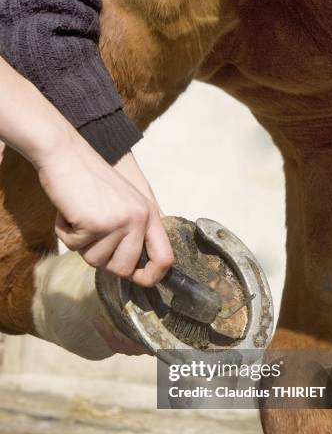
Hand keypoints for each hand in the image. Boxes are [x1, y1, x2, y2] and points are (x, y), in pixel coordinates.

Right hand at [36, 132, 173, 286]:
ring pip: (96, 261)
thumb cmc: (90, 180)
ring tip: (80, 216)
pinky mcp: (95, 224)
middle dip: (102, 259)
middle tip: (91, 234)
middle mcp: (139, 219)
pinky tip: (69, 212)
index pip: (165, 259)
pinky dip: (65, 233)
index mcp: (149, 214)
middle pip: (123, 269)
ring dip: (81, 244)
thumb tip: (134, 269)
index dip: (152, 276)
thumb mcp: (124, 202)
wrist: (65, 154)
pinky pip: (74, 247)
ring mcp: (119, 222)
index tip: (137, 279)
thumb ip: (133, 231)